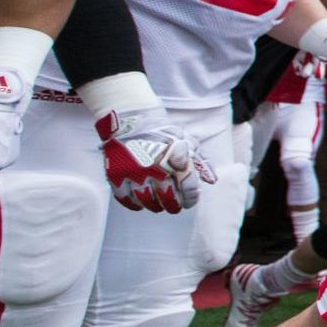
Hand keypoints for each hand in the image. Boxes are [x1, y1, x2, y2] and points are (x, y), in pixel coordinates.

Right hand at [94, 108, 216, 213]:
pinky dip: (135, 204)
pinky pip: (126, 199)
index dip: (191, 197)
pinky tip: (141, 200)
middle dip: (174, 205)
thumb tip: (211, 180)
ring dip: (155, 206)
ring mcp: (132, 171)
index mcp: (173, 156)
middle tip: (175, 205)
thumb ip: (200, 161)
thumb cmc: (162, 133)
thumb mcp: (186, 141)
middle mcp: (153, 165)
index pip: (188, 185)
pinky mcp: (115, 174)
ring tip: (159, 203)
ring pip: (147, 201)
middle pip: (168, 198)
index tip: (190, 200)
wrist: (131, 120)